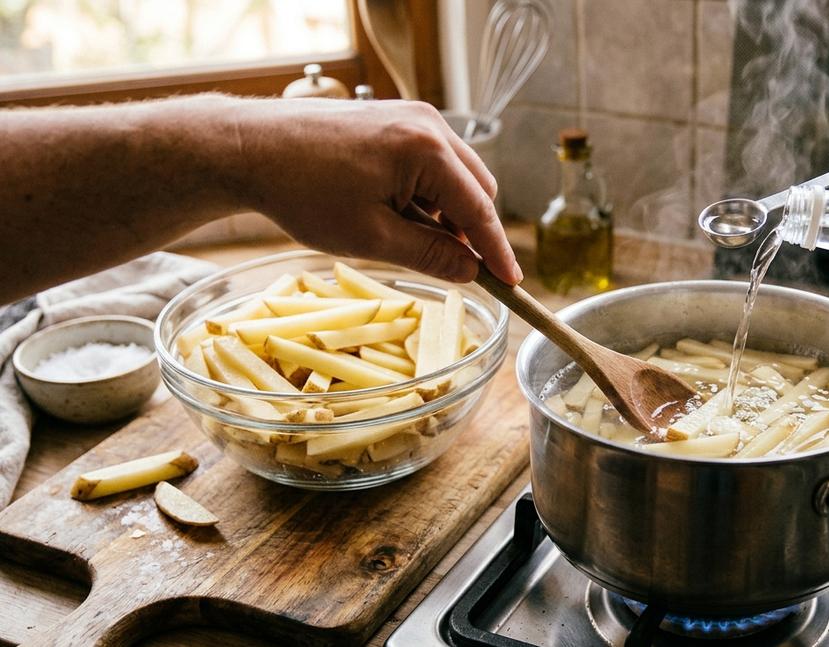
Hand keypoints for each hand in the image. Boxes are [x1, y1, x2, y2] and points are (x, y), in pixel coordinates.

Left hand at [233, 97, 520, 284]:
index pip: (480, 210)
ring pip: (455, 175)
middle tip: (454, 267)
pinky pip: (431, 161)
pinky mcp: (394, 118)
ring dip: (447, 212)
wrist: (250, 147)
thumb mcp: (371, 238)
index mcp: (427, 150)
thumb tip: (471, 272)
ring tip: (407, 238)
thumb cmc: (303, 192)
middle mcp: (428, 124)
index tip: (512, 283)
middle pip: (477, 188)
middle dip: (471, 230)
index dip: (496, 251)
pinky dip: (427, 192)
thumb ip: (430, 255)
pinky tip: (395, 212)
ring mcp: (411, 116)